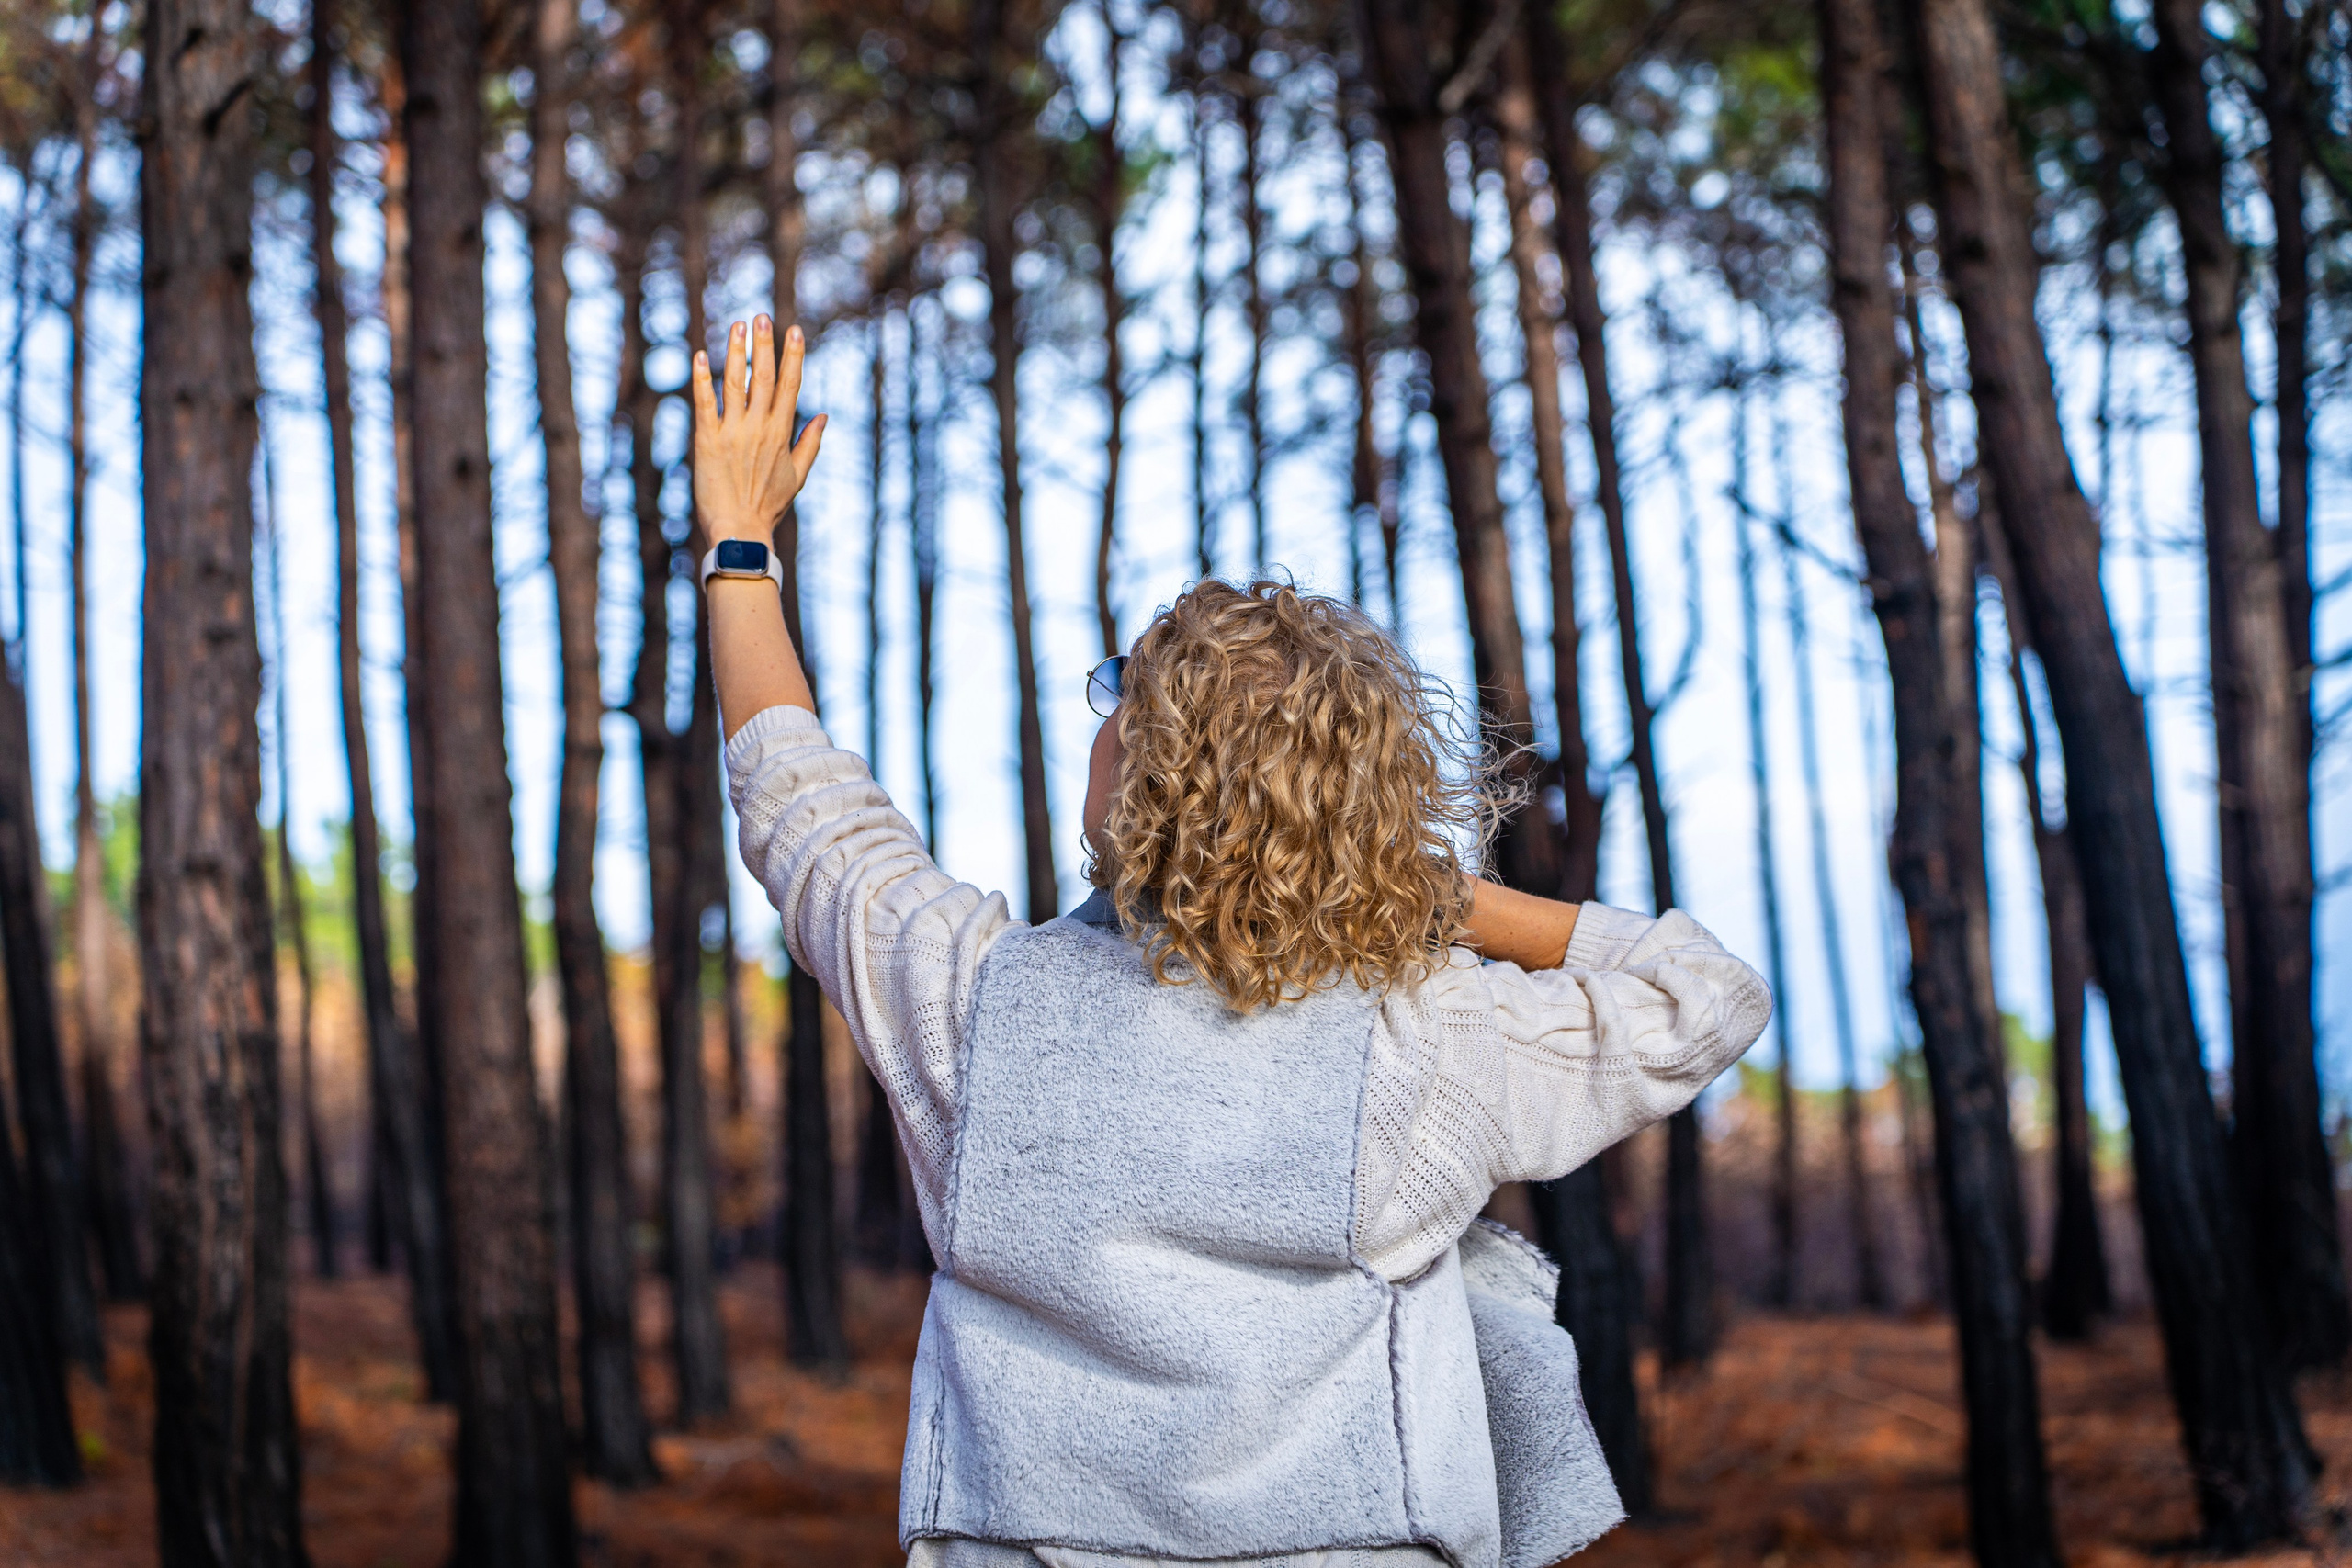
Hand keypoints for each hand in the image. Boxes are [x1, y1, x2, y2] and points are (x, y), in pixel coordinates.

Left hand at [692, 315, 827, 545]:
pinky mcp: (707, 440)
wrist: (740, 531)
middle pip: (764, 377)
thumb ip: (810, 443)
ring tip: (737, 326)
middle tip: (761, 317)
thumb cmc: (768, 506)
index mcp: (781, 433)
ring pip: (735, 383)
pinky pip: (704, 403)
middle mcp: (759, 427)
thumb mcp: (797, 476)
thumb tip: (823, 415)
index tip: (794, 330)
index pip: (790, 385)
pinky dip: (701, 378)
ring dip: (736, 352)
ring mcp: (733, 432)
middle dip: (764, 345)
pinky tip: (699, 356)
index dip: (793, 356)